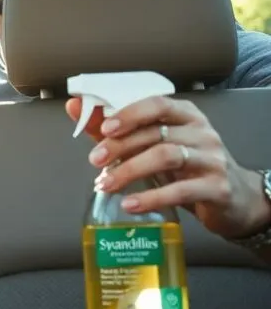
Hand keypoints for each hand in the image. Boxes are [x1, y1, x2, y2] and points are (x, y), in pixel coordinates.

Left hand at [66, 95, 270, 239]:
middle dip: (120, 146)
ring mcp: (212, 159)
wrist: (234, 198)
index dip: (129, 114)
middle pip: (156, 133)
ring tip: (105, 184)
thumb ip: (115, 128)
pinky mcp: (217, 188)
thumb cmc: (185, 166)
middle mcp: (202, 132)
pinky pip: (181, 191)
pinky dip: (151, 198)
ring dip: (130, 170)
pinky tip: (129, 204)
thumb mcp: (153, 144)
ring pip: (167, 156)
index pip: (157, 104)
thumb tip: (74, 106)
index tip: (104, 129)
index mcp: (185, 114)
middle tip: (95, 161)